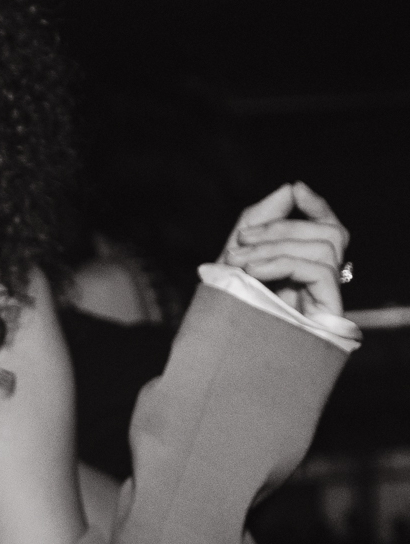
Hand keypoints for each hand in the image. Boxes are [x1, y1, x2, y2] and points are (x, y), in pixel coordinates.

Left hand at [219, 183, 349, 320]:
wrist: (215, 355)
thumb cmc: (224, 307)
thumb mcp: (237, 255)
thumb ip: (260, 220)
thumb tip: (291, 188)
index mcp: (305, 269)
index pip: (329, 228)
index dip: (317, 206)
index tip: (296, 189)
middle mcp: (322, 283)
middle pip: (328, 232)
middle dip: (280, 227)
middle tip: (239, 241)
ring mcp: (327, 298)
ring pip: (326, 246)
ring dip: (276, 245)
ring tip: (239, 263)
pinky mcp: (328, 313)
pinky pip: (320, 269)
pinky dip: (283, 262)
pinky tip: (253, 273)